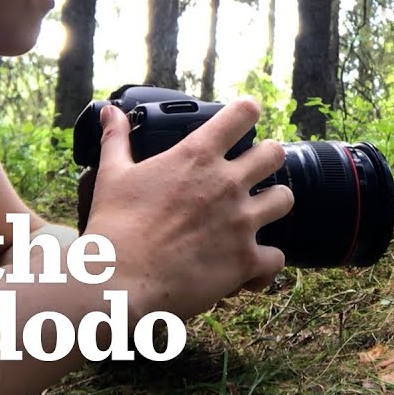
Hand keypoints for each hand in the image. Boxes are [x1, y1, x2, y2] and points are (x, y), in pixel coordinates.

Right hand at [81, 97, 293, 319]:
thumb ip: (117, 139)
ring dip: (273, 205)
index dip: (247, 112)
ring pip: (284, 199)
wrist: (119, 283)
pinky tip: (251, 268)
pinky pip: (277, 258)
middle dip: (267, 159)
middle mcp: (227, 184)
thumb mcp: (112, 175)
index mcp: (198, 156)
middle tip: (253, 170)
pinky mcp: (246, 260)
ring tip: (257, 214)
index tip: (243, 118)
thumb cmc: (114, 227)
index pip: (242, 114)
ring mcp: (241, 221)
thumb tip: (109, 111)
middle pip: (274, 154)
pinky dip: (266, 263)